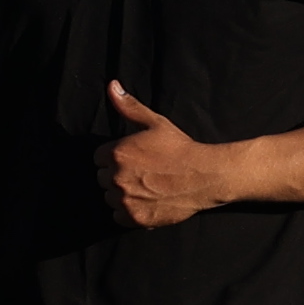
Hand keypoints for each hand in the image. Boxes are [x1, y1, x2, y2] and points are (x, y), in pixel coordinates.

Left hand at [101, 83, 246, 230]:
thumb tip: (111, 86)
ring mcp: (124, 199)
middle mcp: (116, 177)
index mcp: (116, 153)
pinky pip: (118, 216)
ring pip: (109, 198)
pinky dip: (128, 212)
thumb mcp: (155, 123)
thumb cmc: (180, 148)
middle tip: (142, 173)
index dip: (115, 158)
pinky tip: (145, 201)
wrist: (205, 176)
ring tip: (145, 187)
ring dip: (121, 194)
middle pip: (102, 178)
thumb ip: (129, 106)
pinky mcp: (134, 218)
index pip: (98, 158)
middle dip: (117, 175)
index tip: (133, 159)